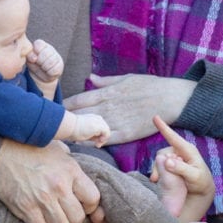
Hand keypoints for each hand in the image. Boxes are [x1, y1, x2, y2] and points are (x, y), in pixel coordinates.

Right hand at [0, 140, 99, 222]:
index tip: (83, 208)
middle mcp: (59, 185)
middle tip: (68, 222)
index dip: (91, 207)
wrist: (1, 150)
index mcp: (70, 170)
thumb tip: (81, 178)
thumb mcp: (58, 149)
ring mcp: (42, 198)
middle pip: (78, 218)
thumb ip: (71, 165)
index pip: (93, 198)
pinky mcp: (25, 208)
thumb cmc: (30, 148)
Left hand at [26, 38, 62, 84]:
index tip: (33, 59)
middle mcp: (49, 48)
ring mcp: (56, 56)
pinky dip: (49, 73)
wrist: (41, 76)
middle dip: (40, 61)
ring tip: (43, 68)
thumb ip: (29, 56)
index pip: (38, 44)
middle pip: (45, 54)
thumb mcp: (29, 59)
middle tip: (38, 64)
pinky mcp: (60, 65)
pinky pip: (54, 70)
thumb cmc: (33, 64)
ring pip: (50, 62)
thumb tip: (34, 58)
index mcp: (40, 45)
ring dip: (44, 67)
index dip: (35, 52)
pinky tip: (48, 72)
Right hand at [60, 110, 110, 146]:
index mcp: (93, 118)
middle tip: (97, 145)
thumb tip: (96, 141)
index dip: (99, 137)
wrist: (69, 126)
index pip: (100, 128)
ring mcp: (99, 121)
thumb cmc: (73, 130)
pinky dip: (104, 139)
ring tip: (97, 145)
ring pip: (107, 132)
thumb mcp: (83, 131)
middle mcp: (97, 118)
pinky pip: (107, 133)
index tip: (95, 143)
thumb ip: (91, 134)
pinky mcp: (100, 126)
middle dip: (102, 138)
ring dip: (103, 140)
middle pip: (105, 130)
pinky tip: (98, 142)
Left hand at [63, 74, 195, 143]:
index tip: (53, 109)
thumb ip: (106, 81)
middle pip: (79, 115)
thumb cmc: (149, 85)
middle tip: (52, 125)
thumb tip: (90, 78)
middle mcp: (108, 107)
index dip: (64, 106)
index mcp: (106, 93)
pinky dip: (92, 142)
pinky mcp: (125, 134)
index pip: (78, 100)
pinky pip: (104, 139)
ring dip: (76, 133)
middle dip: (65, 120)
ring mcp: (116, 121)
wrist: (170, 99)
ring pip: (89, 129)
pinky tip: (83, 145)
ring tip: (62, 137)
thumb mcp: (126, 78)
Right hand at [151, 116, 214, 199]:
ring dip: (158, 169)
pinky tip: (157, 180)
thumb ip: (181, 169)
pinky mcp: (172, 163)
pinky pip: (160, 164)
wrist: (202, 189)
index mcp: (188, 150)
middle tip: (155, 179)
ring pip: (160, 159)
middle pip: (163, 153)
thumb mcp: (194, 177)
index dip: (164, 128)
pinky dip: (158, 171)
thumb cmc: (201, 182)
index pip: (174, 137)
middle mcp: (180, 150)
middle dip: (158, 165)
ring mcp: (176, 156)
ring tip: (158, 180)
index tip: (155, 117)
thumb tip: (167, 161)